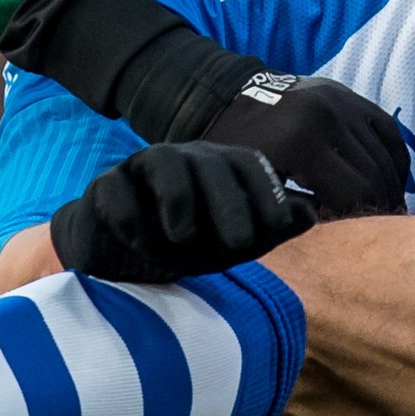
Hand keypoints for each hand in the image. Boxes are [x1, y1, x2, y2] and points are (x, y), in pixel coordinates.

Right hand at [49, 141, 309, 283]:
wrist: (123, 256)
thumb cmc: (188, 245)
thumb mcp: (235, 243)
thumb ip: (272, 227)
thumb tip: (310, 212)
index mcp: (220, 167)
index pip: (250, 165)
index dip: (266, 192)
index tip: (277, 228)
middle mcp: (184, 159)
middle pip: (211, 163)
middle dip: (228, 203)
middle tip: (239, 243)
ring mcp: (141, 168)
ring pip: (162, 161)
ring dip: (178, 198)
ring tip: (183, 238)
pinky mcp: (104, 187)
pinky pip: (116, 190)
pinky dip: (130, 216)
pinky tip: (140, 242)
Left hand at [189, 71, 408, 218]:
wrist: (219, 98)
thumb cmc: (229, 152)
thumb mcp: (251, 187)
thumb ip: (290, 212)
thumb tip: (336, 237)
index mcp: (301, 142)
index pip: (355, 193)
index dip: (362, 222)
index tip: (360, 242)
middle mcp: (328, 116)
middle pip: (374, 175)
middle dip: (381, 208)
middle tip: (380, 233)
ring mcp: (341, 101)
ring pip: (384, 154)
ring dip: (391, 188)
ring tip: (388, 214)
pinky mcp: (347, 94)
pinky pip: (387, 130)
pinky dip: (394, 159)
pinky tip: (392, 183)